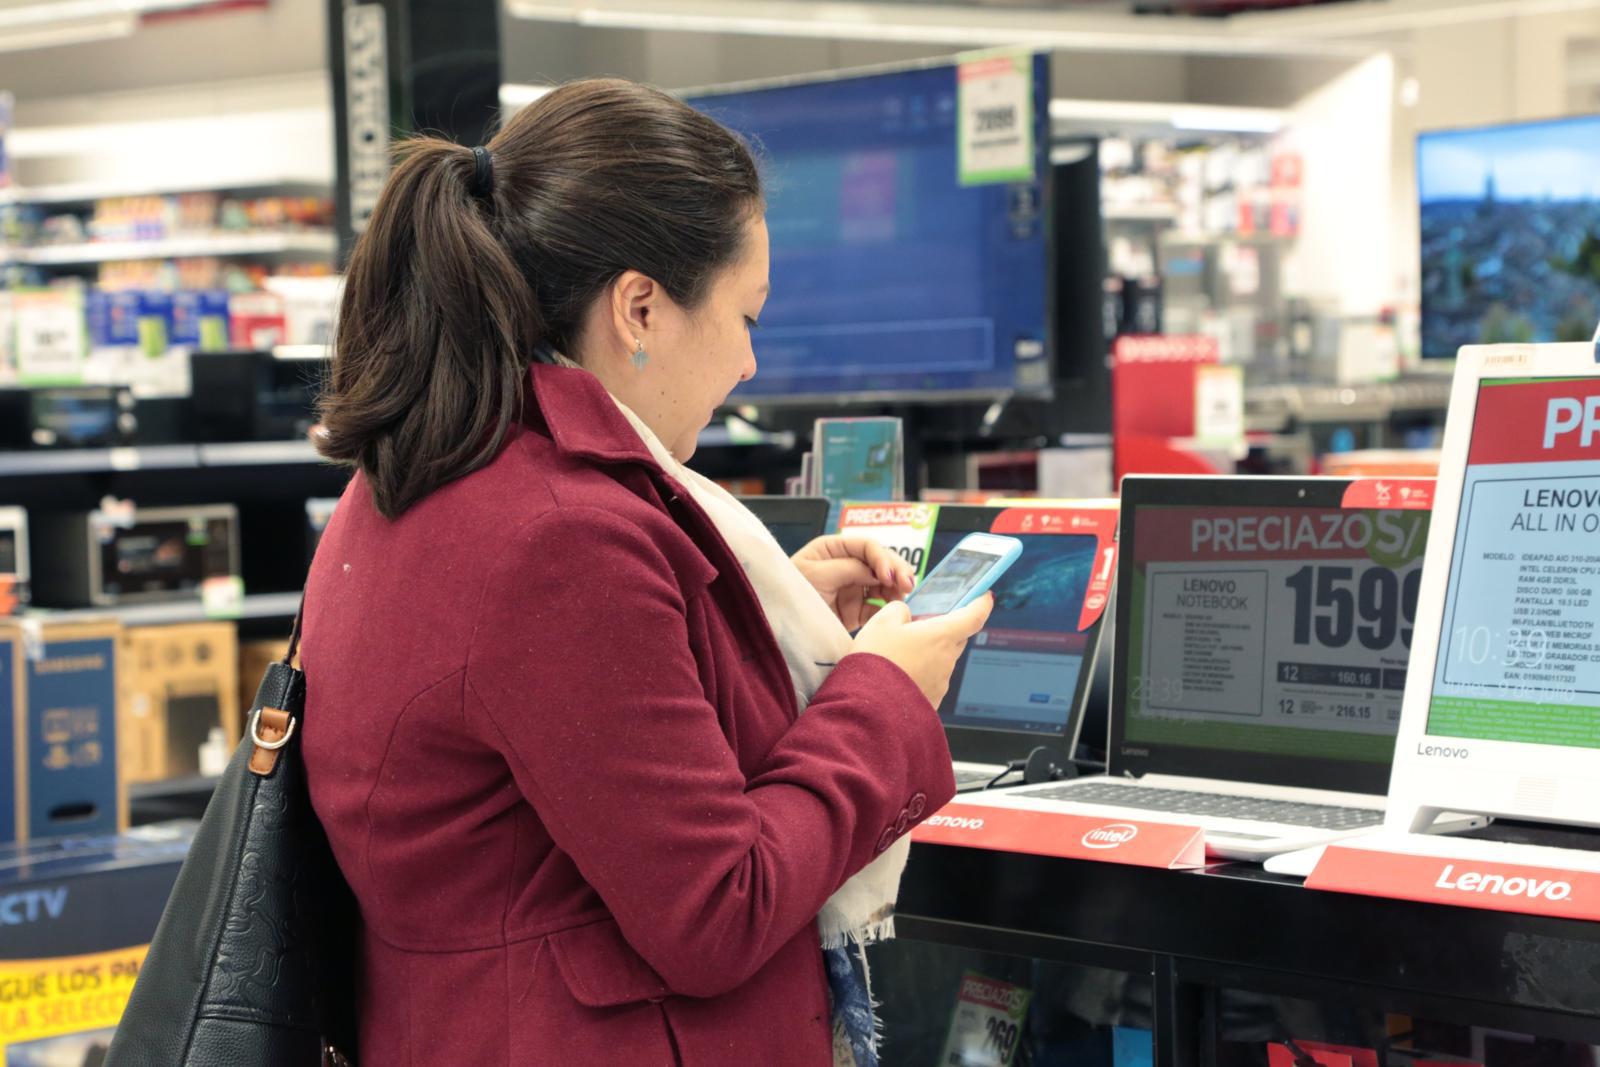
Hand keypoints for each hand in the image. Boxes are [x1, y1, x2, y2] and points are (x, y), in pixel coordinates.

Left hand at [791, 535, 915, 630]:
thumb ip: (849, 569)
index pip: (866, 546)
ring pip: (883, 584)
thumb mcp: (817, 576)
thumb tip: (878, 572)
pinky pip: (877, 608)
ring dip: (895, 589)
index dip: (882, 558)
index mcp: (832, 549)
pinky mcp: (854, 612)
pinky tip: (892, 611)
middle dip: (896, 571)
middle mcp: (845, 566)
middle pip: (879, 563)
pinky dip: (887, 609)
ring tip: (901, 599)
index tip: (889, 575)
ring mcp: (851, 589)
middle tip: (908, 585)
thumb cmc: (789, 594)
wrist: (779, 629)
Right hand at [849, 595, 993, 708]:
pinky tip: (898, 674)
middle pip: (956, 638)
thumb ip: (899, 610)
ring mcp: (941, 682)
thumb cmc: (876, 661)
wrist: (868, 707)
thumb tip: (905, 615)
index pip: (974, 616)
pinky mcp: (932, 701)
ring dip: (928, 653)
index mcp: (942, 636)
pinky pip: (931, 679)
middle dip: (944, 629)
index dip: (982, 604)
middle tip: (921, 625)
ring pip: (941, 659)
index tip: (986, 597)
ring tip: (898, 654)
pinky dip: (920, 674)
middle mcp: (947, 660)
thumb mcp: (881, 622)